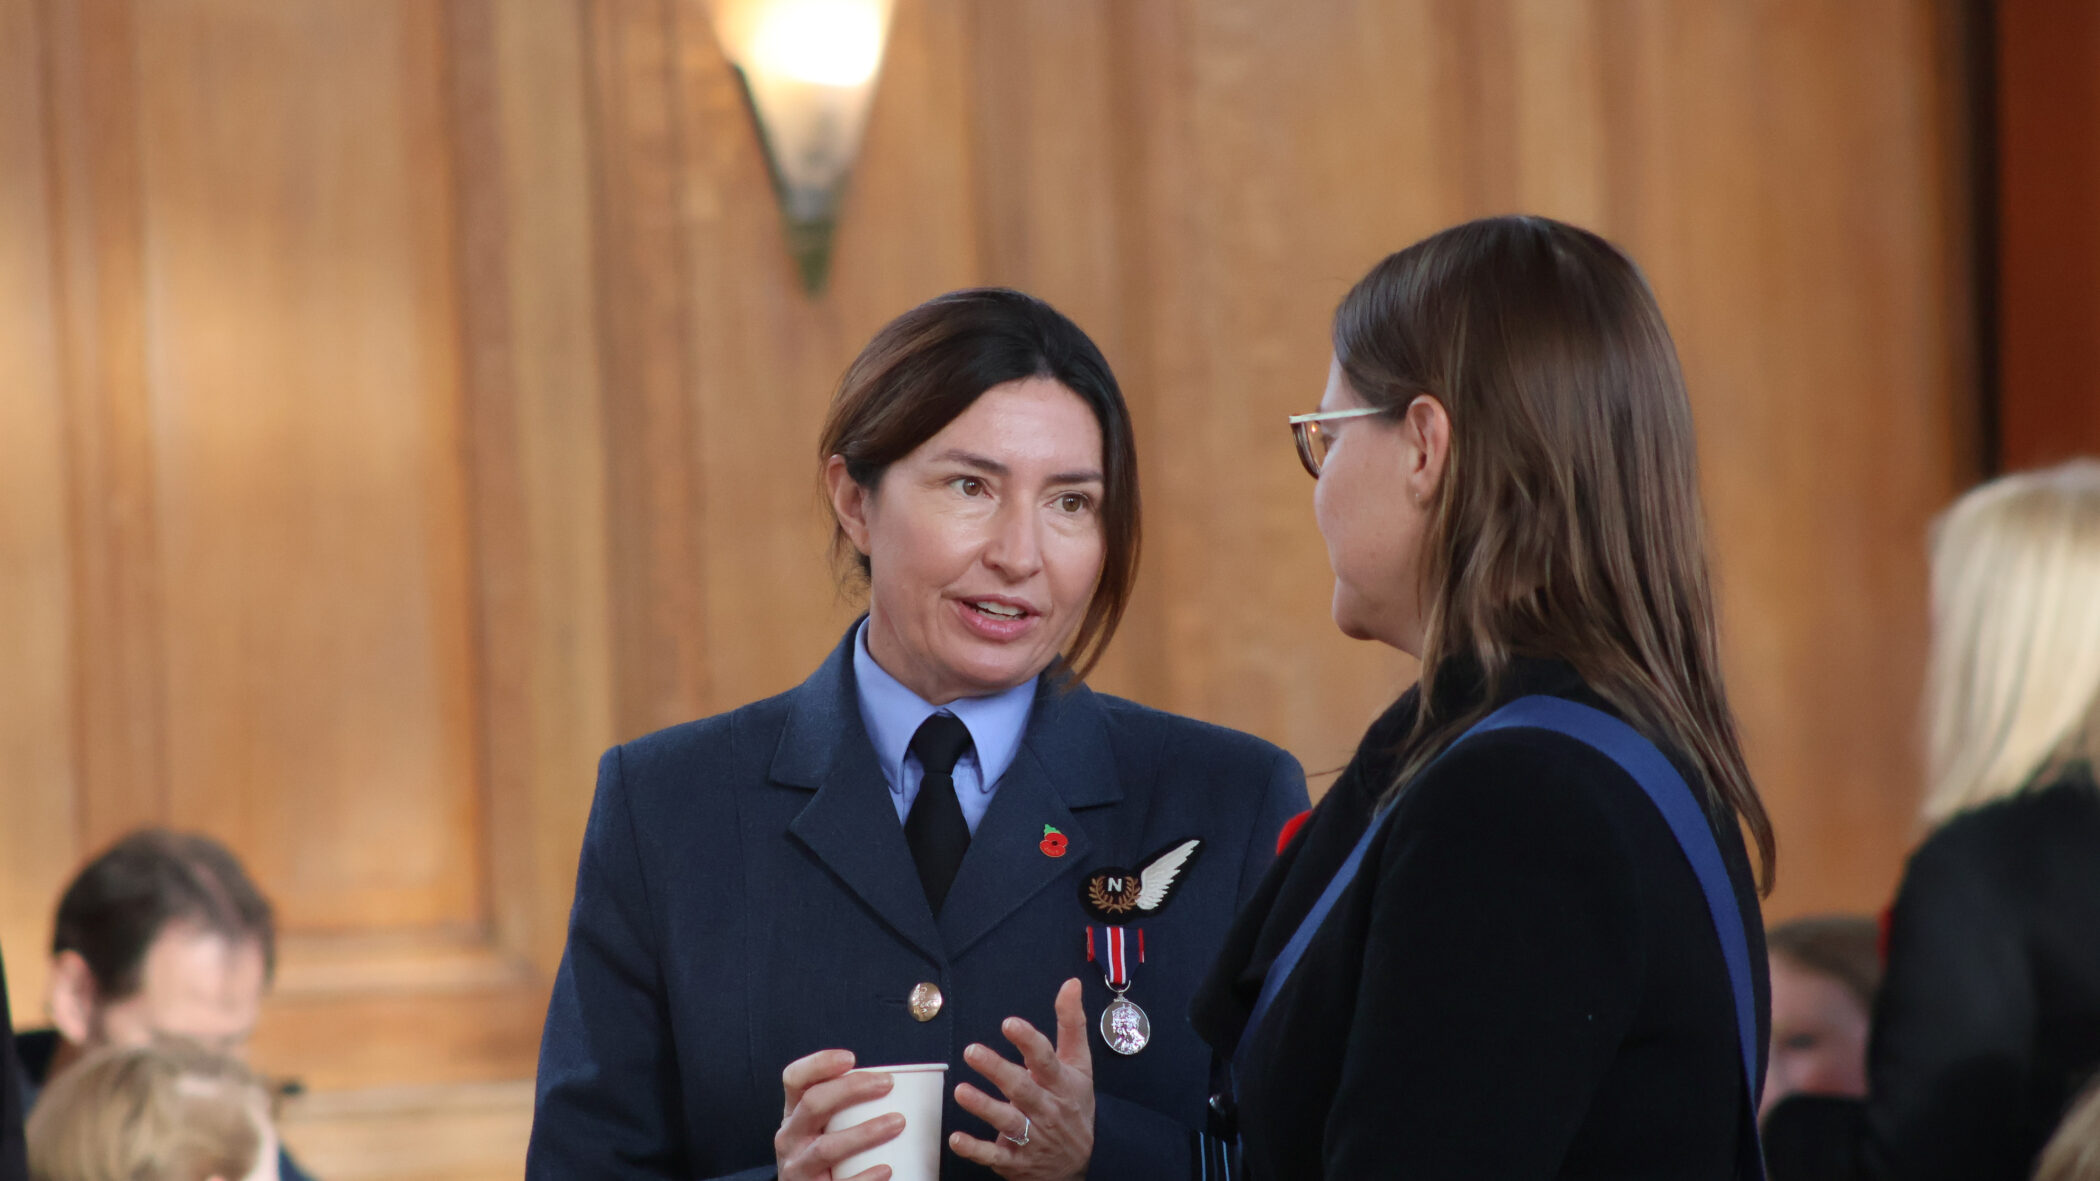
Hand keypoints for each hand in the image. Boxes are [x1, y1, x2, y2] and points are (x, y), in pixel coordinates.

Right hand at [776, 1049, 905, 1180]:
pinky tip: (886, 1169)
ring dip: (864, 1132)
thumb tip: (898, 1083)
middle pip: (813, 1104)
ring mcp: (798, 1169)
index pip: (794, 1079)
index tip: (850, 1058)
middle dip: (851, 1089)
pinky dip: (864, 1178)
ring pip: (826, 1147)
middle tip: (887, 1084)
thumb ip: (842, 1106)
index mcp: (793, 1114)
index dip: (819, 1064)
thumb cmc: (822, 1157)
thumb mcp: (819, 1128)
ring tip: (897, 1123)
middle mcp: (790, 1138)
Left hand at [950, 977, 1094, 1180]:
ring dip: (984, 1107)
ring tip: (962, 1091)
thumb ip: (1071, 1024)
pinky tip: (957, 1139)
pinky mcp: (1016, 1161)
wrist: (1086, 1161)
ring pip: (1007, 1122)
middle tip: (972, 1051)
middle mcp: (1046, 1109)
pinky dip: (976, 1149)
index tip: (1010, 1023)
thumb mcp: (1079, 1064)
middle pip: (1022, 1089)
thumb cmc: (1075, 1104)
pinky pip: (995, 1156)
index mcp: (1061, 1083)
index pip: (1046, 1060)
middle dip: (998, 1070)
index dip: (1028, 1041)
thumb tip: (1070, 984)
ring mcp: (1032, 1138)